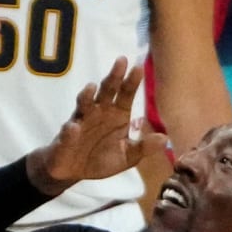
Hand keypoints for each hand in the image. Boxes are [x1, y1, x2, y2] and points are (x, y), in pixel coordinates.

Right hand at [26, 57, 167, 194]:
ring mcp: (81, 121)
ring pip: (84, 104)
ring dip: (87, 96)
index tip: (139, 68)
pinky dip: (70, 131)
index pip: (126, 94)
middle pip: (106, 91)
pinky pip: (68, 132)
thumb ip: (143, 147)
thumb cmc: (101, 159)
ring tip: (92, 88)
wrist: (74, 170)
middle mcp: (99, 112)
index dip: (132, 82)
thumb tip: (165, 139)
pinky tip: (74, 129)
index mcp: (117, 114)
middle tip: (121, 61)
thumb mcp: (127, 156)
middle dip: (113, 77)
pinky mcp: (66, 137)